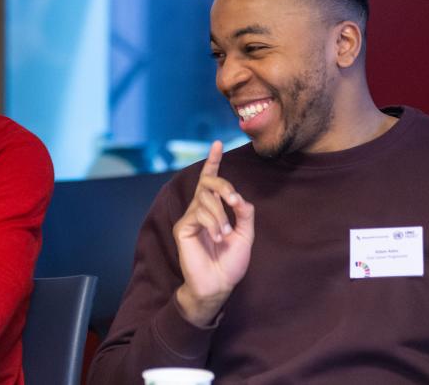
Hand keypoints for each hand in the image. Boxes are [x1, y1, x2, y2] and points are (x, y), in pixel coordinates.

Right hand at [173, 140, 254, 325]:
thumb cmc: (230, 263)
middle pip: (208, 183)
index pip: (211, 181)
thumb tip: (239, 198)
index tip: (218, 143)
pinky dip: (213, 224)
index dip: (214, 161)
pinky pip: (199, 214)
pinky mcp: (183, 228)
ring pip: (206, 199)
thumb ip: (244, 214)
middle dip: (223, 185)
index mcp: (214, 210)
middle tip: (234, 200)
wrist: (218, 285)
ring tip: (225, 235)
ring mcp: (189, 218)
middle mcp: (199, 210)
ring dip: (221, 216)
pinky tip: (217, 238)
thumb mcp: (245, 236)